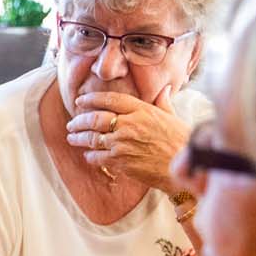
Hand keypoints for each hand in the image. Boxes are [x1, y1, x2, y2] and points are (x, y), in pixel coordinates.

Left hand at [67, 87, 191, 191]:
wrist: (183, 166)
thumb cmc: (181, 141)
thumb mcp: (172, 117)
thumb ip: (163, 102)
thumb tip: (164, 88)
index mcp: (141, 110)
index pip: (110, 100)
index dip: (91, 99)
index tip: (80, 101)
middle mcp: (129, 124)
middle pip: (95, 119)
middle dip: (79, 121)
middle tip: (71, 124)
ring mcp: (122, 143)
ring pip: (92, 138)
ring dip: (79, 138)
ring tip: (72, 138)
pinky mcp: (120, 161)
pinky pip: (97, 157)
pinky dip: (90, 156)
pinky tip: (88, 156)